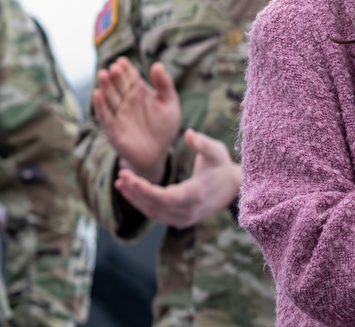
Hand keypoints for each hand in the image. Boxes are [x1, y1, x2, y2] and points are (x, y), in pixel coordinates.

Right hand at [94, 57, 180, 183]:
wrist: (159, 151)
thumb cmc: (165, 125)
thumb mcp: (169, 102)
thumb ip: (164, 84)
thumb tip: (157, 64)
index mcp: (139, 92)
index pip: (131, 77)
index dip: (127, 69)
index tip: (122, 61)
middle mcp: (126, 100)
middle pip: (119, 85)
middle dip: (116, 76)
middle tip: (114, 67)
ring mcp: (118, 114)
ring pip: (110, 97)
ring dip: (106, 86)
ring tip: (103, 74)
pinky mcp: (112, 128)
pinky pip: (105, 116)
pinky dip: (101, 106)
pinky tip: (98, 94)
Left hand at [114, 129, 239, 228]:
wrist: (233, 189)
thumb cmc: (222, 166)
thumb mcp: (217, 151)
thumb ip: (202, 143)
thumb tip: (188, 133)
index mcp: (196, 195)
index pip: (164, 197)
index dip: (144, 190)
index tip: (128, 177)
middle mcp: (189, 212)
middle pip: (154, 206)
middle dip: (135, 191)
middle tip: (122, 175)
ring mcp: (184, 219)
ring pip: (152, 213)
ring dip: (135, 199)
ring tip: (120, 182)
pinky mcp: (179, 221)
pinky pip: (156, 214)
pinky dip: (142, 204)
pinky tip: (130, 191)